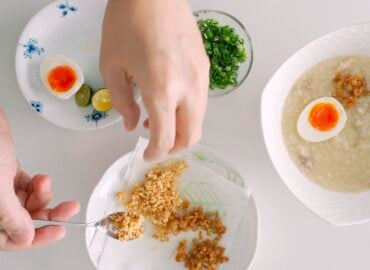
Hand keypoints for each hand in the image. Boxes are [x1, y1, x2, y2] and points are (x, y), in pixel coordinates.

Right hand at [0, 109, 79, 250]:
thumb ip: (10, 215)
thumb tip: (26, 236)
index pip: (8, 239)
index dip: (34, 239)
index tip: (58, 232)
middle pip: (22, 221)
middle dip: (47, 214)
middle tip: (68, 209)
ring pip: (27, 203)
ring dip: (42, 195)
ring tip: (45, 181)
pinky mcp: (5, 173)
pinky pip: (27, 187)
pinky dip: (38, 184)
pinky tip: (41, 178)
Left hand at [100, 0, 209, 160]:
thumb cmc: (127, 23)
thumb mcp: (112, 66)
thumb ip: (123, 103)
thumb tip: (133, 125)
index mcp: (162, 90)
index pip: (166, 139)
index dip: (155, 153)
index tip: (146, 155)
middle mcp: (188, 88)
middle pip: (192, 136)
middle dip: (174, 148)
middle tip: (156, 144)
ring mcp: (201, 78)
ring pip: (200, 120)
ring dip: (182, 129)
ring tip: (159, 119)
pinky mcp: (205, 67)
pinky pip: (201, 100)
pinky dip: (188, 111)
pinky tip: (170, 98)